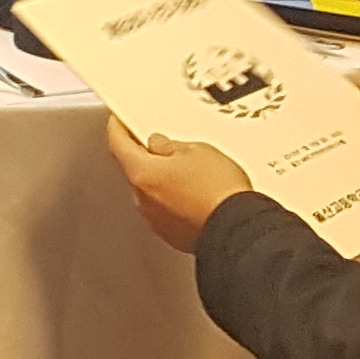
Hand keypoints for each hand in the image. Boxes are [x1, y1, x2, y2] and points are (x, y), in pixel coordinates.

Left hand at [106, 118, 258, 251]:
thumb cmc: (220, 192)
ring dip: (164, 183)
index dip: (118, 128)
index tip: (119, 122)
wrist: (240, 231)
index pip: (118, 143)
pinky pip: (167, 213)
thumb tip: (160, 146)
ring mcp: (157, 221)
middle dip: (148, 159)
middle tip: (169, 150)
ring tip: (193, 177)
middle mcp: (144, 200)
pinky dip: (176, 204)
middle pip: (136, 170)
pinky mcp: (173, 236)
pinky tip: (197, 198)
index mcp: (143, 173)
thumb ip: (171, 146)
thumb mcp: (198, 151)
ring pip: (153, 193)